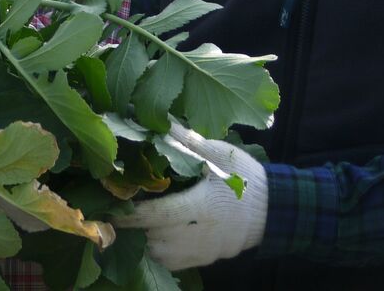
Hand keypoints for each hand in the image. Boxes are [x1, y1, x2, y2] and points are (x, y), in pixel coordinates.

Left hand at [114, 124, 267, 269]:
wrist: (277, 210)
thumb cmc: (247, 180)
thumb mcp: (219, 154)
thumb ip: (186, 141)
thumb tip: (159, 121)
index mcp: (197, 207)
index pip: (152, 215)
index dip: (127, 213)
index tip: (106, 205)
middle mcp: (196, 235)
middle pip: (150, 238)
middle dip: (130, 227)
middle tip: (113, 209)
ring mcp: (201, 251)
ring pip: (159, 254)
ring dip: (143, 240)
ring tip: (131, 221)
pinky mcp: (207, 258)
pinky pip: (173, 263)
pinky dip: (158, 252)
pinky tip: (152, 235)